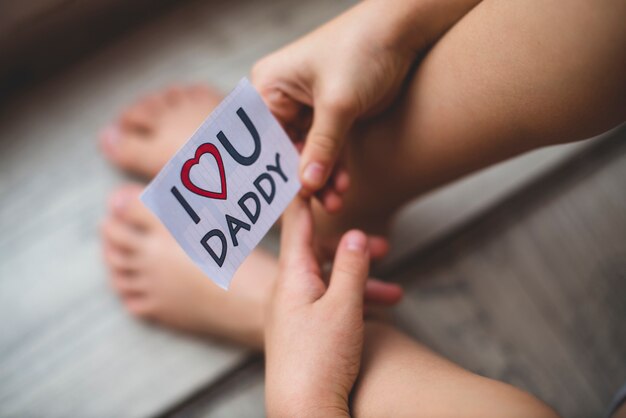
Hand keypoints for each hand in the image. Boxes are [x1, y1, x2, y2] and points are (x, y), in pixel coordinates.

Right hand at [252, 0, 417, 211]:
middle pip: (285, 149)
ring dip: (322, 179)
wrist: (403, 33)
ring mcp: (307, 108)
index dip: (272, 170)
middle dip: (303, 179)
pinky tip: (343, 188)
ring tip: (336, 202)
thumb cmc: (362, 51)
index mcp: (270, 86)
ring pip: (308, 154)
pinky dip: (335, 169)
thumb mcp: (338, 103)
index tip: (283, 199)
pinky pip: (327, 150)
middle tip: (315, 206)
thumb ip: (323, 146)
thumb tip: (307, 186)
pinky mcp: (331, 116)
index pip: (262, 137)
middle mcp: (283, 97)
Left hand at [265, 197, 401, 416]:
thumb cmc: (320, 360)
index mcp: (293, 276)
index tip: (307, 171)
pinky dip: (353, 302)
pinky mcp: (302, 330)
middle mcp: (288, 290)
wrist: (303, 411)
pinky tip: (379, 311)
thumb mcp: (344, 307)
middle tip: (384, 246)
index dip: (304, 195)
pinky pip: (328, 304)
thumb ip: (350, 266)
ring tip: (395, 290)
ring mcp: (293, 311)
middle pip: (319, 252)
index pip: (297, 223)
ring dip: (360, 280)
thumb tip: (352, 233)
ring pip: (329, 281)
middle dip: (353, 248)